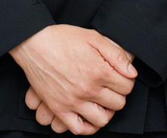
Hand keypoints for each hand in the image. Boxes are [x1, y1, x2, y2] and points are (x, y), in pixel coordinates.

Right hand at [11, 25, 135, 134]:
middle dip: (118, 95)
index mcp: (99, 71)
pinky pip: (79, 128)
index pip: (127, 87)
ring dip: (106, 112)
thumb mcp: (93, 37)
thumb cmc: (62, 38)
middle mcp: (88, 89)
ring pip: (102, 120)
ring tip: (102, 102)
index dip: (127, 81)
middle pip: (118, 104)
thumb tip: (132, 73)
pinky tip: (89, 116)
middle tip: (111, 88)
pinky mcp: (59, 108)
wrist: (34, 43)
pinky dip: (88, 127)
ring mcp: (73, 101)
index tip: (120, 77)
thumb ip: (116, 55)